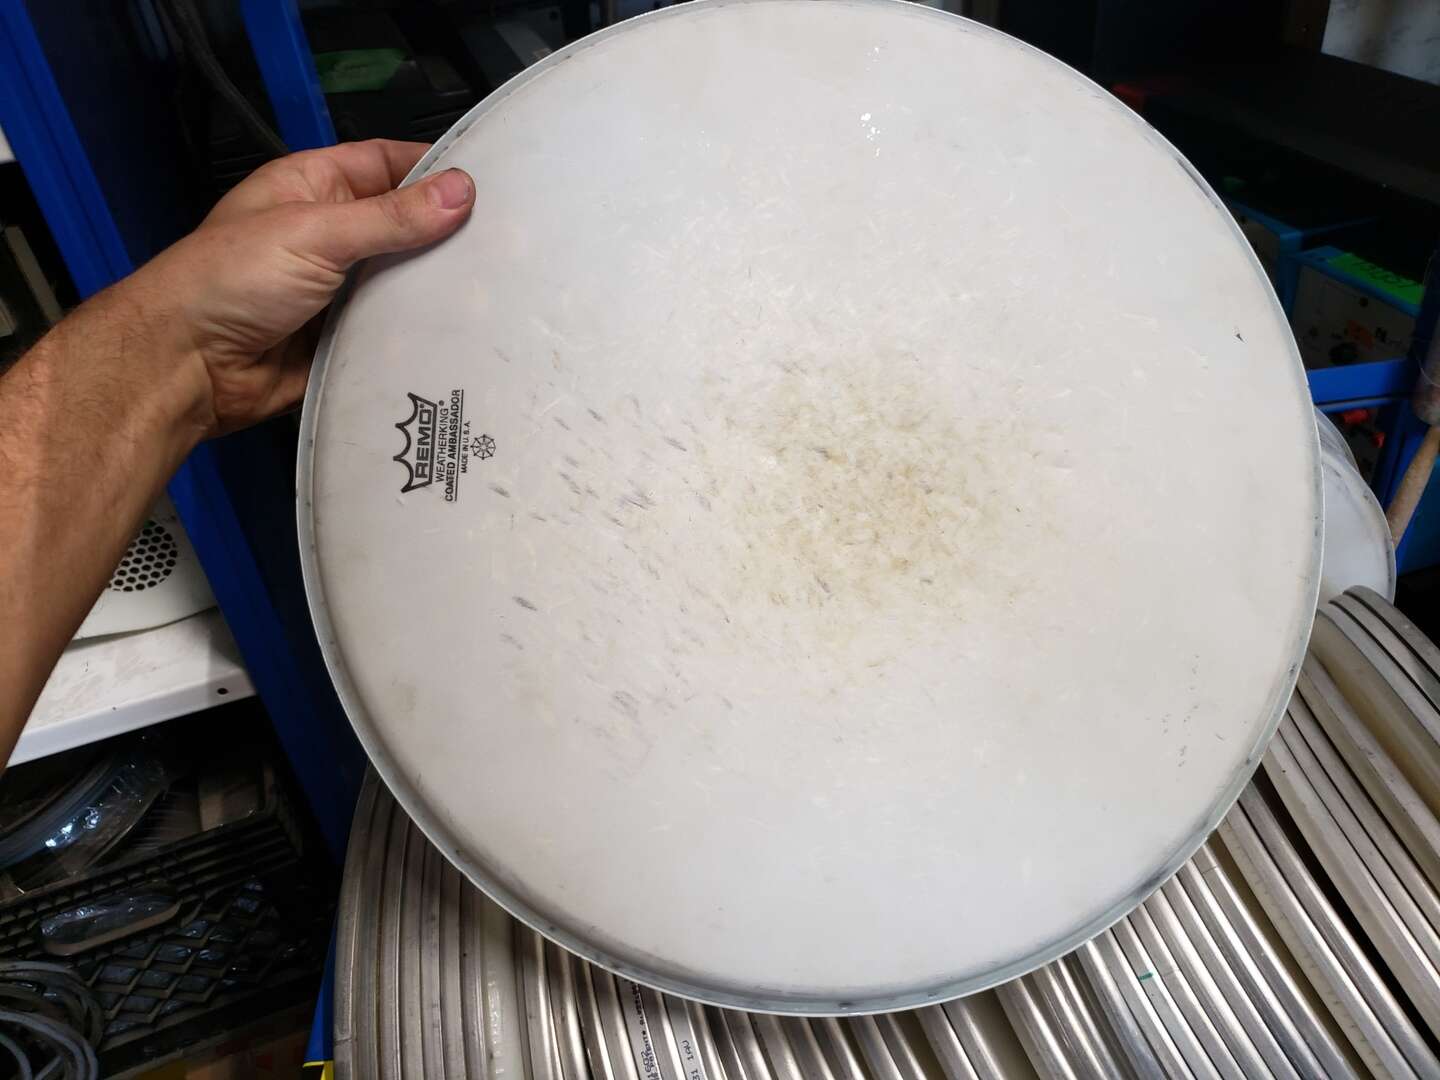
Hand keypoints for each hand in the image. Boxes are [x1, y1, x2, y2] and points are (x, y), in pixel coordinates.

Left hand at [124, 139, 473, 435]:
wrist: (188, 368)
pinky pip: (395, 332)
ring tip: (502, 290)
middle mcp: (331, 235)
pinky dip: (422, 333)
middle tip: (511, 244)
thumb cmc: (232, 280)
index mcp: (314, 189)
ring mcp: (339, 290)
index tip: (493, 183)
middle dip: (448, 235)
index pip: (387, 165)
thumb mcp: (314, 233)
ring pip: (405, 282)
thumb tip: (462, 190)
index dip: (435, 169)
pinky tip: (466, 334)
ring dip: (439, 288)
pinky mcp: (348, 340)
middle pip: (404, 227)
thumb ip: (391, 217)